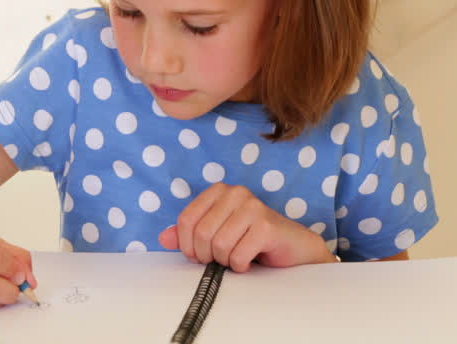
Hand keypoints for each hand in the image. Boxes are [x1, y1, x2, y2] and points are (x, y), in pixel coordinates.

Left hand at [157, 182, 334, 272]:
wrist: (294, 248)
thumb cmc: (253, 240)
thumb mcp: (216, 235)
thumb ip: (188, 235)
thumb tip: (163, 239)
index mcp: (219, 191)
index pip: (186, 220)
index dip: (187, 245)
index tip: (198, 255)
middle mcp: (235, 193)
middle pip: (201, 234)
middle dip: (207, 256)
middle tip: (221, 259)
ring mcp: (252, 206)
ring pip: (219, 245)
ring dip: (226, 261)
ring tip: (237, 257)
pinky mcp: (266, 225)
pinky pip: (237, 255)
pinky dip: (240, 265)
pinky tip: (250, 260)